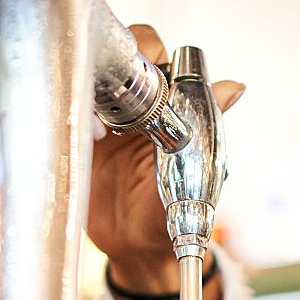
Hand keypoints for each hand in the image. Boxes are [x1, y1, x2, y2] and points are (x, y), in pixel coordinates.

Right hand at [90, 25, 243, 299]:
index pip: (157, 54)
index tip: (145, 68)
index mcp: (167, 104)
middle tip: (118, 94)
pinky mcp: (76, 136)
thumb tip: (235, 87)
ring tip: (101, 124)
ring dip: (91, 84)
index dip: (149, 50)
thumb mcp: (192, 172)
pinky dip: (68, 109)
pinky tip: (84, 134)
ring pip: (89, 74)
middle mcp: (135, 103)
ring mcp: (102, 118)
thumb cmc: (170, 211)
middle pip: (118, 55)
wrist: (135, 249)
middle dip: (115, 62)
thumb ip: (206, 125)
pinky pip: (65, 108)